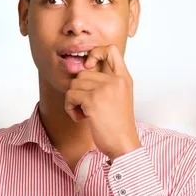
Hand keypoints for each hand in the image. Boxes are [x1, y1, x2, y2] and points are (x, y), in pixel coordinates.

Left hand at [64, 44, 140, 160]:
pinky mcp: (93, 100)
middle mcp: (116, 81)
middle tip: (87, 107)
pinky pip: (70, 96)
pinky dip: (70, 108)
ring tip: (85, 113)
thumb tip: (83, 70)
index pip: (111, 50)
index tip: (89, 67)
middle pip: (83, 73)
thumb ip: (107, 82)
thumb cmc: (118, 125)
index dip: (96, 53)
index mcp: (124, 78)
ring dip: (74, 101)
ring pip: (74, 85)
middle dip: (79, 91)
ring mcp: (105, 89)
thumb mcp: (119, 97)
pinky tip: (81, 118)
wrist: (123, 144)